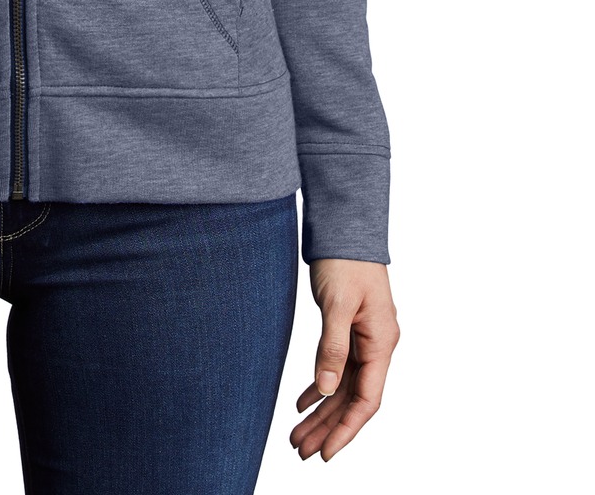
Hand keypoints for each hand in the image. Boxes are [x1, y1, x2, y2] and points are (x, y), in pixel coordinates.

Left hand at [290, 259, 398, 461]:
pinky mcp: (349, 330)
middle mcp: (377, 345)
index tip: (326, 453)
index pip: (367, 399)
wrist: (344, 226)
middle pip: (353, 398)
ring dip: (322, 411)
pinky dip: (320, 386)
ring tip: (297, 434)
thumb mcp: (337, 305)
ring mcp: (364, 339)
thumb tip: (328, 389)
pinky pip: (337, 368)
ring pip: (343, 386)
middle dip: (328, 427)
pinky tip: (302, 403)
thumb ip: (333, 347)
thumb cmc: (345, 260)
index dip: (347, 429)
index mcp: (382, 342)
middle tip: (301, 450)